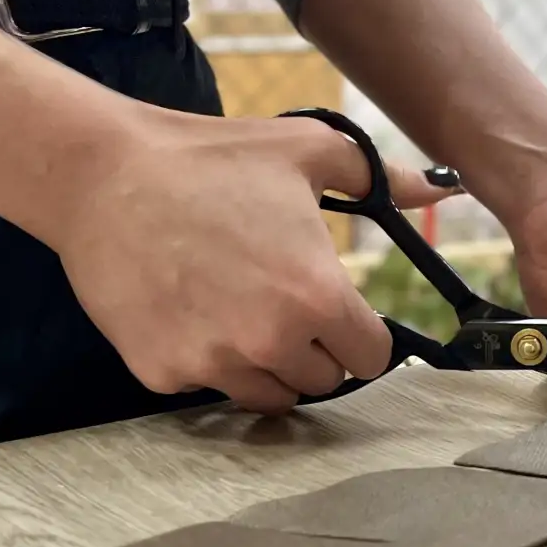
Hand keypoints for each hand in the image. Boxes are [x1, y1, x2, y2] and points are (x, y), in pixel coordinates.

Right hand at [49, 110, 451, 411]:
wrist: (104, 174)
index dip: (360, 335)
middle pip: (322, 382)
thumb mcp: (307, 150)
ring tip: (239, 308)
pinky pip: (205, 386)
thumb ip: (380, 178)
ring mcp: (212, 363)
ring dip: (265, 365)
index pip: (371, 358)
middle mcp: (269, 342)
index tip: (340, 314)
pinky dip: (205, 360)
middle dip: (313, 350)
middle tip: (282, 303)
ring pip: (268, 395)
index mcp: (317, 297)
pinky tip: (189, 310)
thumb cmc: (211, 158)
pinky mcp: (162, 372)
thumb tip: (441, 186)